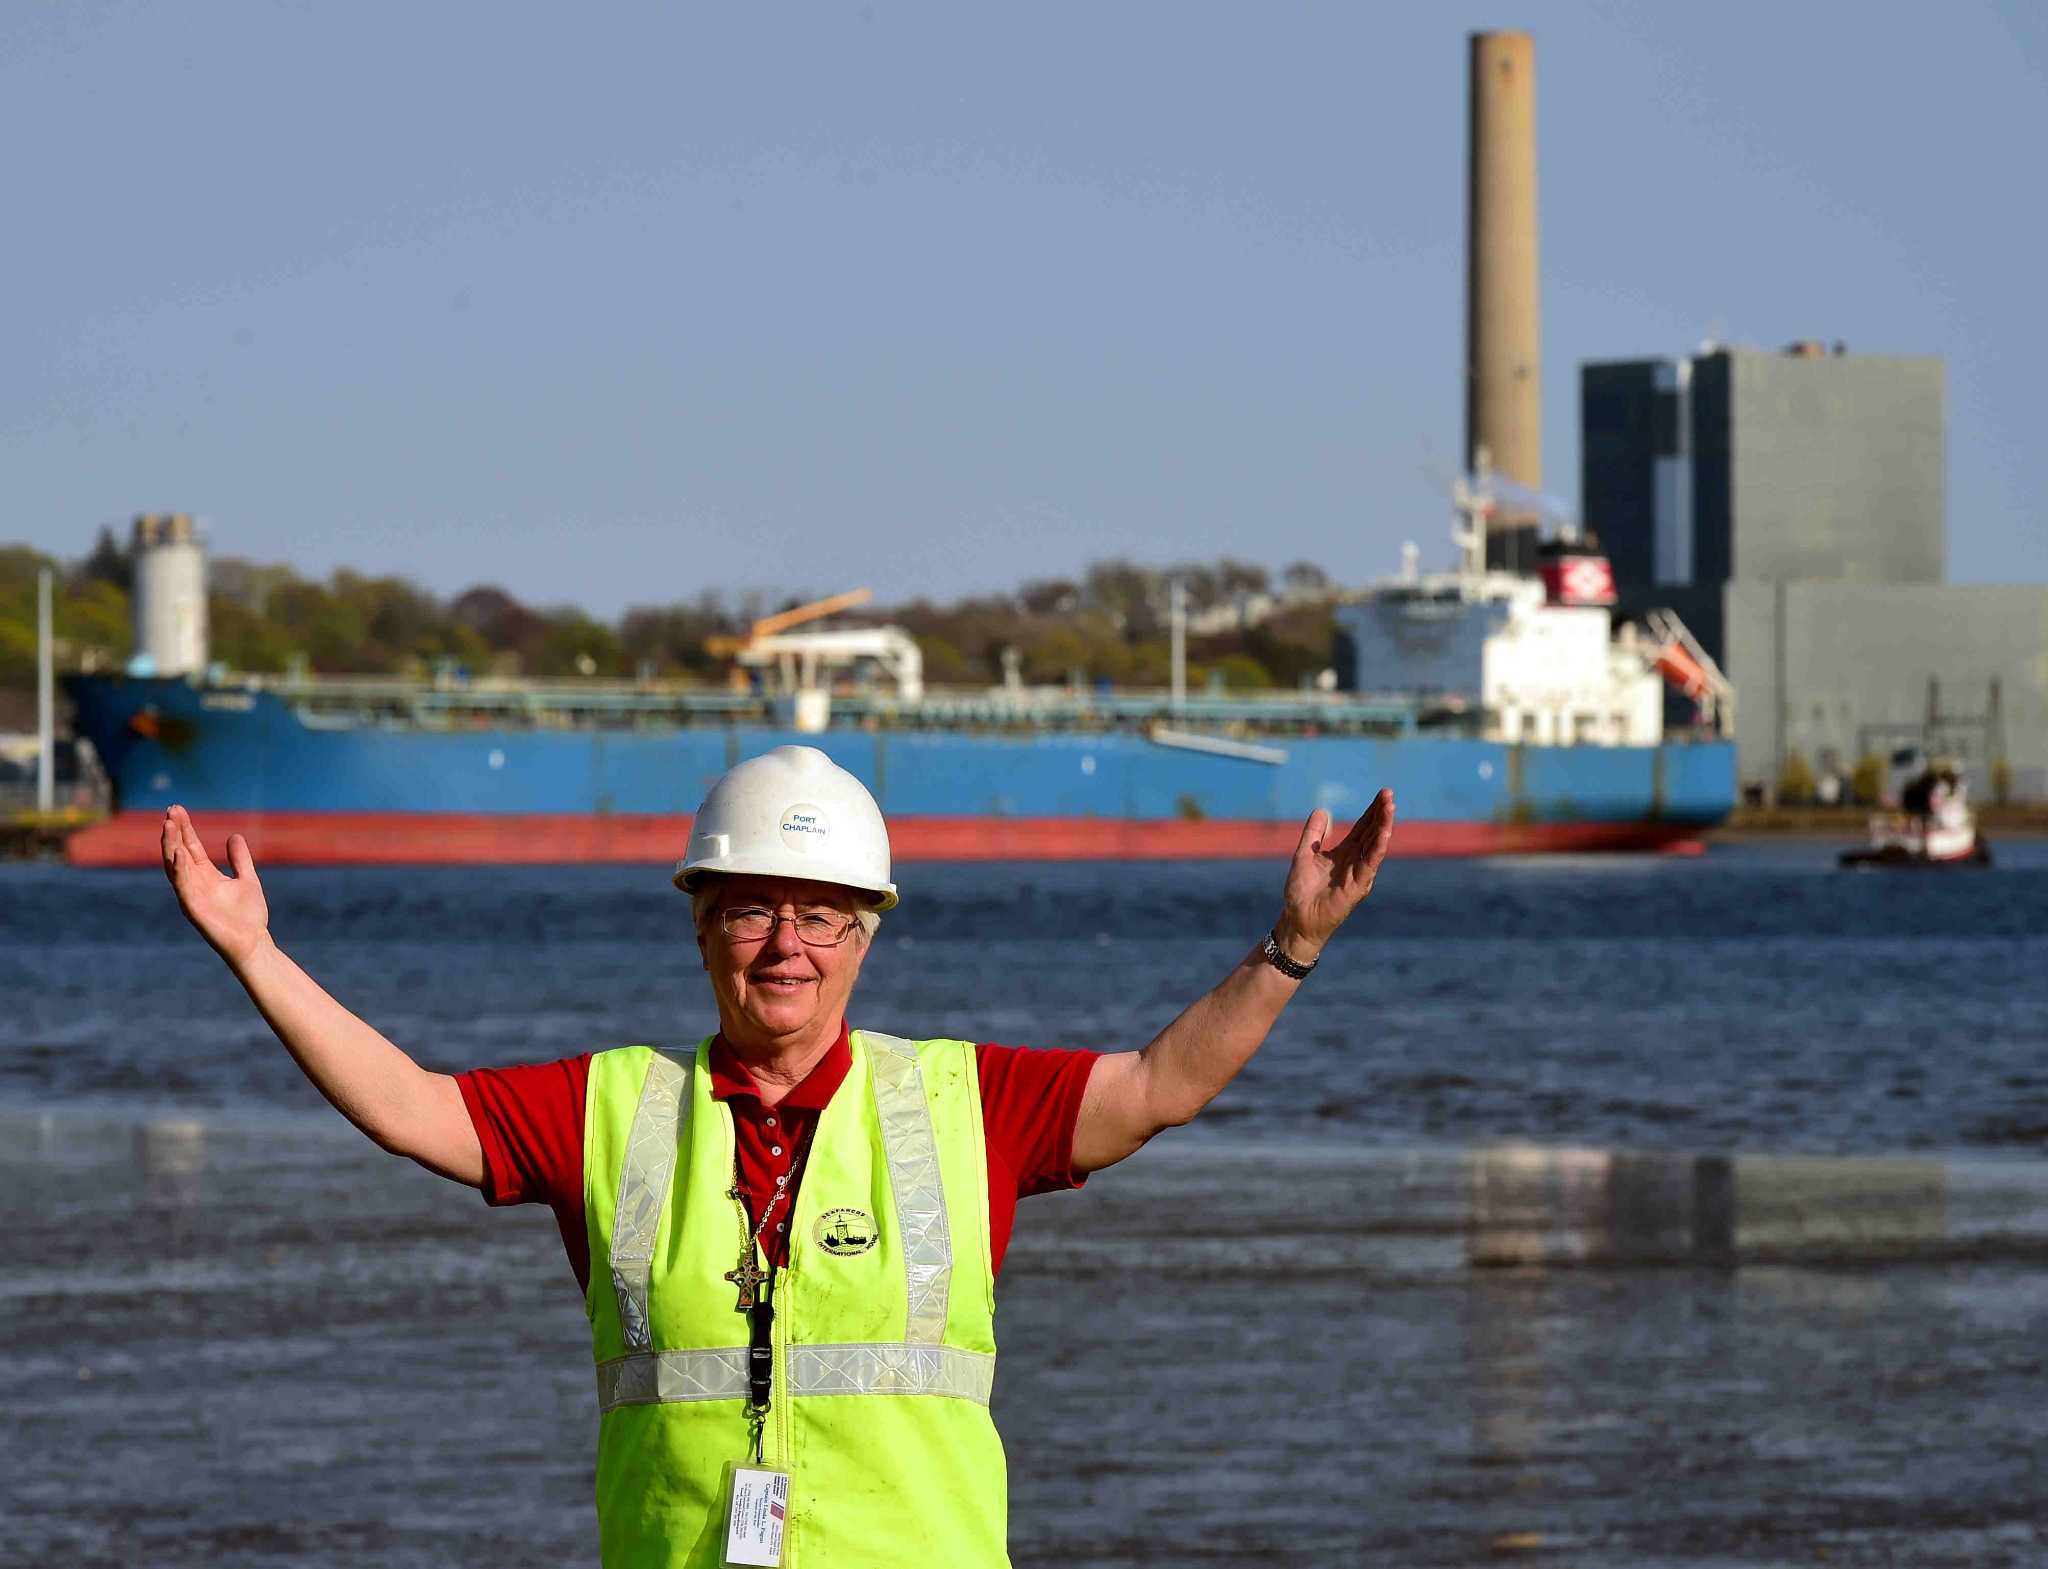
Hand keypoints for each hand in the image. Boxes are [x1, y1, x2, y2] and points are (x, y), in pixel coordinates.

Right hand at [161, 805, 271, 968]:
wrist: (254, 943)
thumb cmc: (249, 917)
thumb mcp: (247, 880)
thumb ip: (240, 860)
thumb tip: (234, 836)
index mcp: (206, 876)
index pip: (191, 847)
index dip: (185, 829)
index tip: (177, 809)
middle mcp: (194, 884)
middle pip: (179, 853)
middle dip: (174, 833)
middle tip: (170, 811)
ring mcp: (191, 896)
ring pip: (175, 867)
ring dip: (170, 846)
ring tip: (168, 825)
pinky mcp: (193, 909)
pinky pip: (183, 887)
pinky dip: (180, 870)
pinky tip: (178, 853)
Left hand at [1276, 789, 1394, 957]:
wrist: (1297, 917)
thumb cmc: (1301, 890)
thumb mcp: (1304, 854)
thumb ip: (1313, 833)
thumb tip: (1322, 810)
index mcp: (1345, 852)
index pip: (1363, 827)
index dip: (1372, 811)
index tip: (1383, 793)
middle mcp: (1355, 861)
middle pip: (1372, 832)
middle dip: (1381, 813)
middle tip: (1389, 794)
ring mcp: (1359, 873)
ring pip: (1375, 845)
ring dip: (1383, 826)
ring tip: (1390, 807)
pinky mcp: (1359, 886)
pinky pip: (1370, 863)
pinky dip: (1377, 847)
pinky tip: (1384, 833)